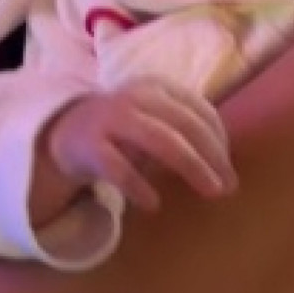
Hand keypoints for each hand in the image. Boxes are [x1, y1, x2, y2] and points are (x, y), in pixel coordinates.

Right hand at [42, 78, 236, 211]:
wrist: (65, 132)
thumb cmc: (124, 131)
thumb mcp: (156, 121)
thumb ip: (188, 134)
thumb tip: (226, 170)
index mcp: (159, 88)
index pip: (200, 110)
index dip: (220, 140)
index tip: (228, 169)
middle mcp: (137, 97)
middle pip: (186, 124)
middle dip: (213, 156)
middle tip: (228, 186)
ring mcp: (112, 118)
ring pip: (161, 140)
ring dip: (192, 166)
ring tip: (211, 191)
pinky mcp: (90, 145)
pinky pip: (119, 167)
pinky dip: (138, 186)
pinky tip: (153, 204)